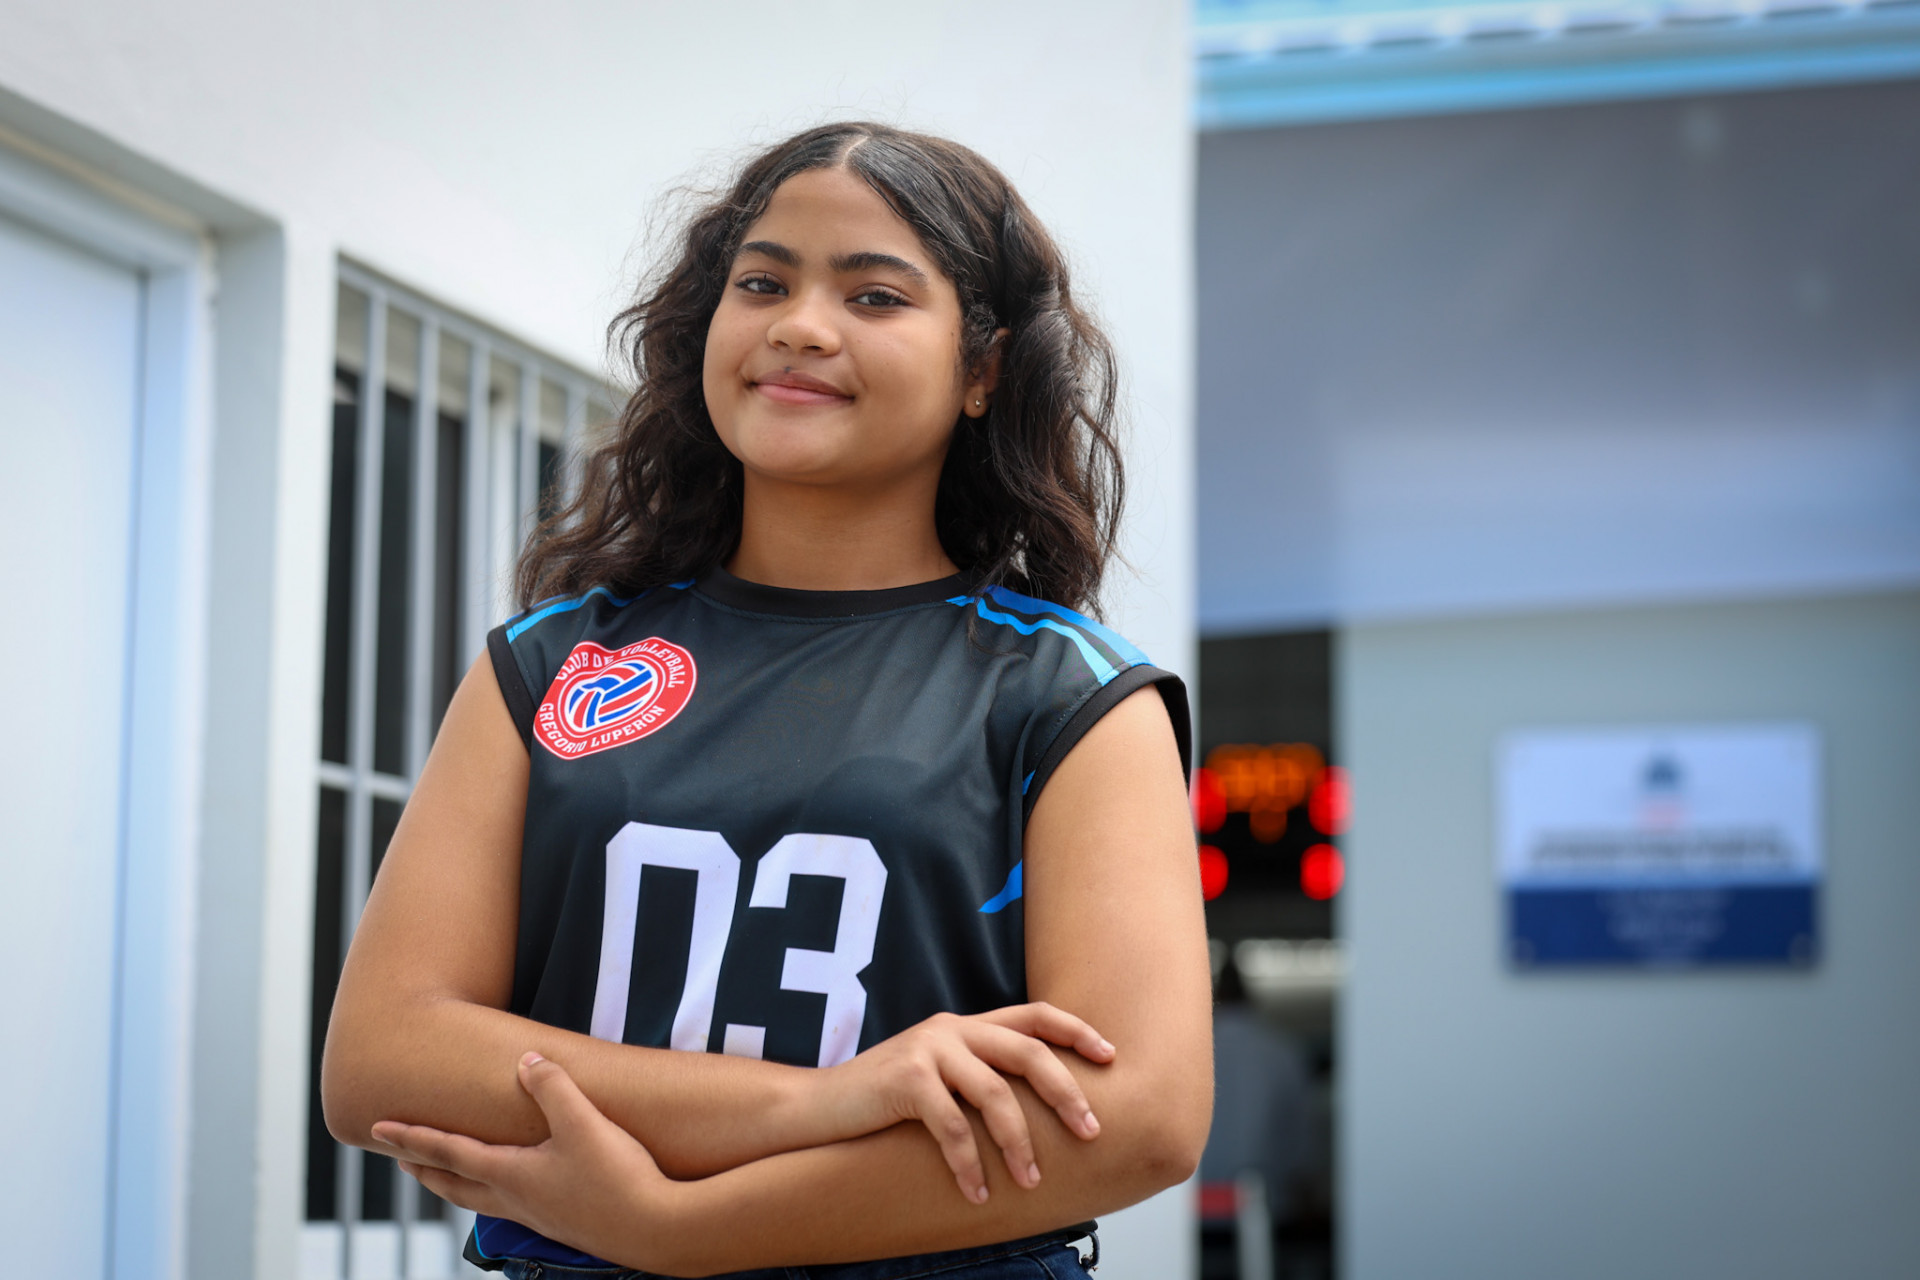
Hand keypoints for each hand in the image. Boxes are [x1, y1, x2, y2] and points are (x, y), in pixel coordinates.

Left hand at [372, 1053, 674, 1271]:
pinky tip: (509, 1192)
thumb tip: (525, 1061)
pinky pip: (507, 1207)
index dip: (412, 1137)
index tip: (378, 1129)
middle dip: (423, 1167)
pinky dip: (489, 1195)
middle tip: (398, 1155)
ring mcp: (539, 1216)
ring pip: (479, 1200)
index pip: (448, 1152)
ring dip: (452, 1184)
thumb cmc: (618, 1177)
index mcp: (511, 1174)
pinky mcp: (563, 1223)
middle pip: (453, 1183)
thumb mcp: (584, 1123)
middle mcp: (516, 1200)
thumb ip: (552, 1088)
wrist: (657, 1230)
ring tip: (443, 1174)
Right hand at [816, 1002, 1113, 1204]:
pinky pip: (951, 1126)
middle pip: (1028, 1053)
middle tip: (1091, 1133)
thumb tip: (1037, 1112)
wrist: (817, 1107)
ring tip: (1031, 1182)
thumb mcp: (937, 1078)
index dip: (1077, 1032)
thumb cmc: (884, 1103)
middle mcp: (952, 1028)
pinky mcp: (904, 1079)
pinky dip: (969, 1164)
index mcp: (966, 1025)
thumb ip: (977, 1078)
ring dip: (1018, 1143)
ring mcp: (928, 1049)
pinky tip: (978, 1193)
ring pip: (994, 1095)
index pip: (1034, 1015)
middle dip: (1066, 1094)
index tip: (1111, 1057)